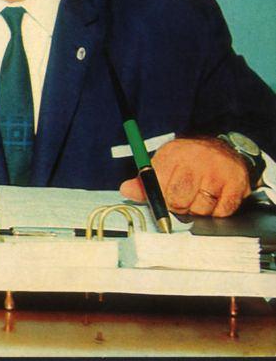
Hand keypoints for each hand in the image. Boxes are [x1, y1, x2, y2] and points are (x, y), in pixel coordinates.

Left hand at [119, 137, 250, 216]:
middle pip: (178, 201)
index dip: (160, 199)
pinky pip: (221, 213)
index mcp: (173, 154)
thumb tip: (126, 190)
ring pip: (200, 210)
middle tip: (184, 197)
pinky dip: (216, 212)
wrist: (223, 149)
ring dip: (198, 210)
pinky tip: (215, 198)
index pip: (158, 187)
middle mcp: (195, 160)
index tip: (164, 201)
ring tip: (200, 195)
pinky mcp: (236, 184)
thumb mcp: (165, 163)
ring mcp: (217, 172)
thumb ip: (145, 179)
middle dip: (179, 206)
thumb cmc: (189, 160)